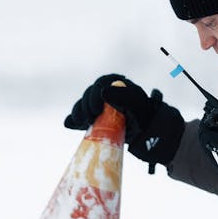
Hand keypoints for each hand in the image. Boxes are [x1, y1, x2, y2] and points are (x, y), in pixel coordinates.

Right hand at [64, 74, 184, 166]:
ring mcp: (100, 105)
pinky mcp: (95, 118)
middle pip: (89, 95)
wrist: (147, 134)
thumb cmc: (144, 117)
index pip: (100, 84)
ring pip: (83, 105)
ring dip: (79, 113)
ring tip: (82, 123)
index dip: (93, 97)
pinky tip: (70, 124)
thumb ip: (122, 96)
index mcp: (117, 84)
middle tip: (90, 119)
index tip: (96, 110)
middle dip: (86, 106)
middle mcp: (107, 92)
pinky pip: (81, 116)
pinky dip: (75, 120)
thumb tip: (103, 91)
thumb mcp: (136, 105)